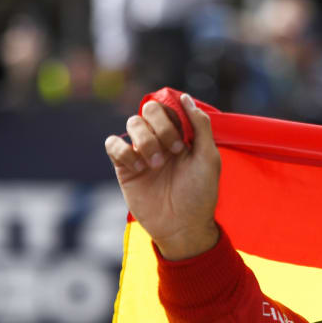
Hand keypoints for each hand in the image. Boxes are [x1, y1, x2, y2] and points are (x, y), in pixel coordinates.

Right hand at [103, 94, 220, 259]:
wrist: (182, 225)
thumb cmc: (200, 193)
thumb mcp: (209, 157)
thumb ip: (200, 125)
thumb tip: (185, 97)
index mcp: (182, 134)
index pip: (169, 106)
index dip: (175, 116)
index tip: (185, 138)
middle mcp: (160, 139)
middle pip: (148, 109)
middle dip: (162, 127)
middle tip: (175, 151)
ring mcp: (141, 151)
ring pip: (131, 123)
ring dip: (146, 140)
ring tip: (158, 165)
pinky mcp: (124, 166)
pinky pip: (113, 144)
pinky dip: (124, 151)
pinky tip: (139, 169)